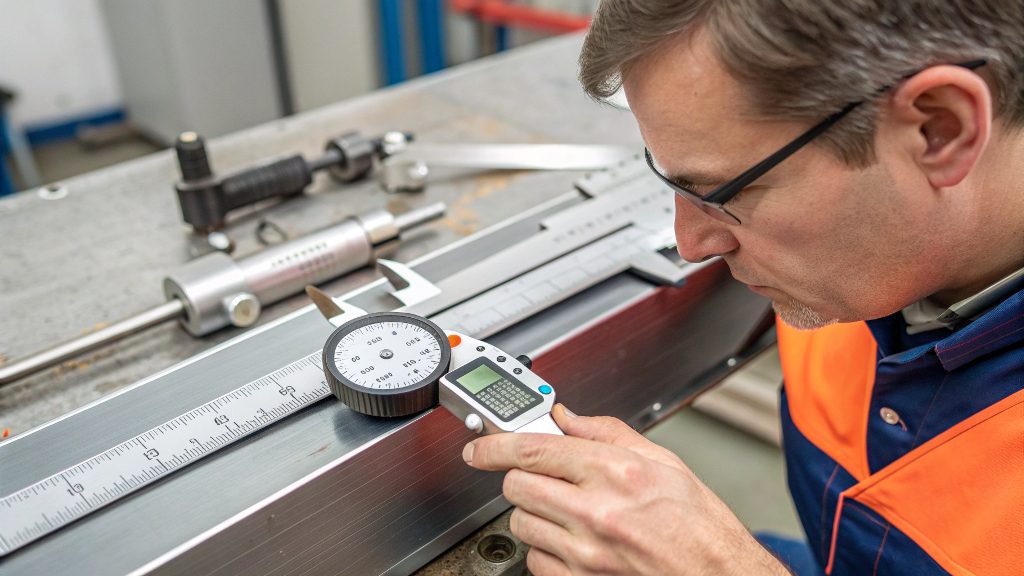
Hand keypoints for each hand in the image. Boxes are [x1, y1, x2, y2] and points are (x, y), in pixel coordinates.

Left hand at [462, 405, 787, 575]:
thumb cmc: (698, 525)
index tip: (479, 446)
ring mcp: (585, 551)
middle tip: (542, 478)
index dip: (495, 444)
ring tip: (566, 512)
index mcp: (614, 472)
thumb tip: (567, 418)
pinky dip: (545, 549)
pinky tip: (572, 541)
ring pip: (521, 523)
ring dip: (534, 514)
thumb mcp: (661, 462)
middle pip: (517, 485)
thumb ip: (606, 433)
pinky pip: (535, 561)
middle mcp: (595, 511)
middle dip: (522, 477)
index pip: (532, 449)